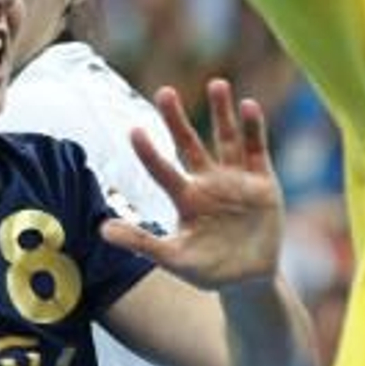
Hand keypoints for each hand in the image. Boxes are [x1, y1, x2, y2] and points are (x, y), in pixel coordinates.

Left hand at [101, 78, 284, 288]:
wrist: (249, 281)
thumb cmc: (207, 269)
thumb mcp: (174, 259)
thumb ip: (142, 242)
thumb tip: (101, 230)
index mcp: (185, 199)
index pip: (163, 170)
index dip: (149, 153)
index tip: (133, 130)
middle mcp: (207, 182)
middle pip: (189, 144)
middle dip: (178, 120)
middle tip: (164, 92)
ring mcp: (235, 180)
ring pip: (226, 139)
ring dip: (222, 112)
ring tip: (217, 84)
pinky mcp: (263, 183)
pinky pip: (257, 150)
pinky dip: (254, 129)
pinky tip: (249, 105)